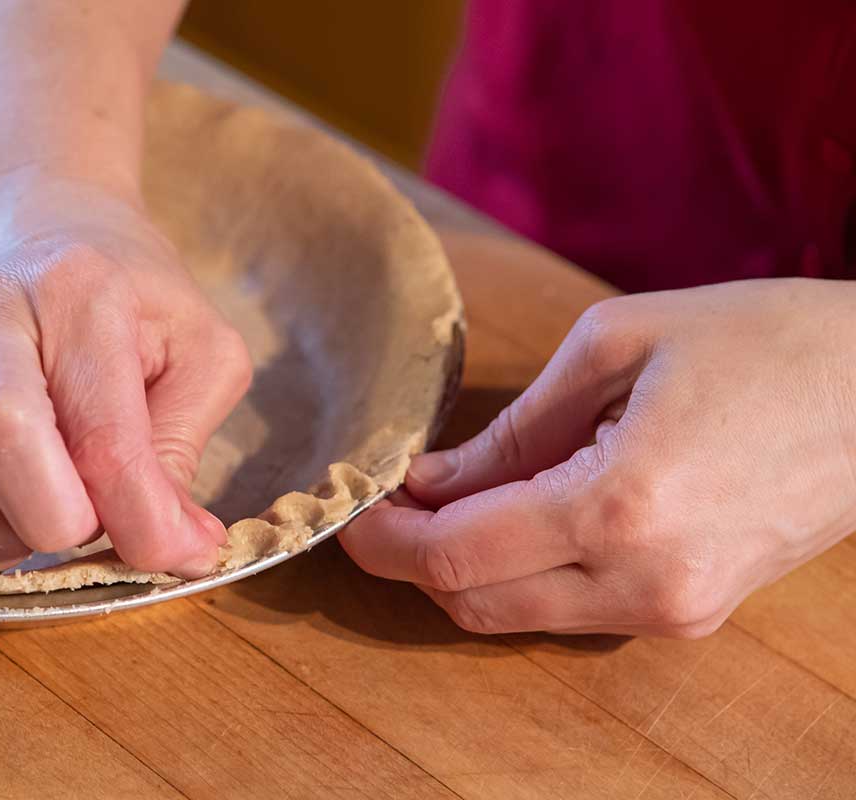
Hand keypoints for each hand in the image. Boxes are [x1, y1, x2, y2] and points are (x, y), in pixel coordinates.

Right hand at [0, 174, 251, 576]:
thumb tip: (178, 550)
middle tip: (97, 526)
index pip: (101, 431)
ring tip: (52, 521)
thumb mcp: (196, 349)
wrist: (27, 231)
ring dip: (4, 541)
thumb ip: (182, 447)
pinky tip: (5, 527)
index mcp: (74, 291)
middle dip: (60, 521)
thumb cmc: (127, 299)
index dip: (141, 518)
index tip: (175, 551)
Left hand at [341, 279, 855, 636]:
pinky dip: (518, 574)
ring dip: (460, 569)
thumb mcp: (615, 347)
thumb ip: (513, 430)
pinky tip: (508, 519)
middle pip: (474, 601)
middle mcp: (645, 581)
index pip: (457, 556)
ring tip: (439, 502)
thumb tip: (432, 480)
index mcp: (620, 505)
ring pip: (515, 616)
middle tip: (384, 501)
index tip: (349, 508)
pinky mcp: (693, 613)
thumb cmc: (759, 341)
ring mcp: (674, 609)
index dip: (384, 540)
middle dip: (411, 559)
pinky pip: (569, 610)